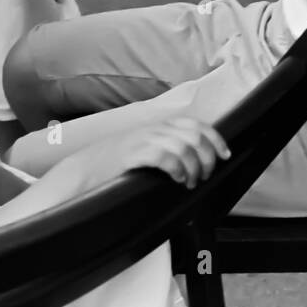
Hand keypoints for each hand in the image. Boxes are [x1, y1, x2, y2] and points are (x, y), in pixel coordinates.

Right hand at [95, 117, 230, 189]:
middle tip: (204, 175)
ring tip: (189, 181)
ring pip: (183, 146)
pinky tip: (176, 178)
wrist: (81, 172)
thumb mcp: (144, 150)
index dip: (215, 139)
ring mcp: (142, 140)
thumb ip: (166, 149)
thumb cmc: (114, 166)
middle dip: (206, 157)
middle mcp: (153, 129)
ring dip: (193, 166)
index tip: (225, 155)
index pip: (196, 124)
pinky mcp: (132, 154)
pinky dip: (177, 168)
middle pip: (194, 135)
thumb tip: (194, 160)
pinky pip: (164, 156)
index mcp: (158, 127)